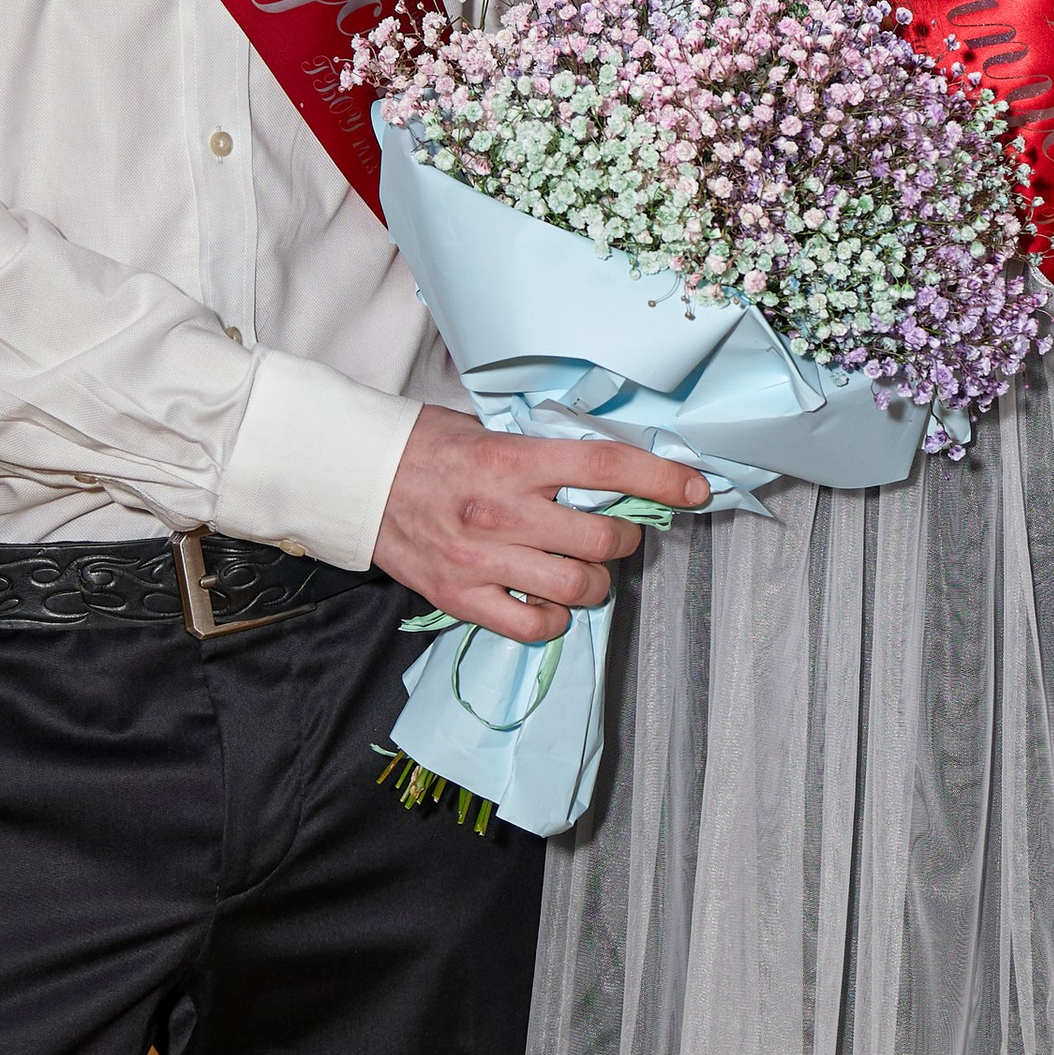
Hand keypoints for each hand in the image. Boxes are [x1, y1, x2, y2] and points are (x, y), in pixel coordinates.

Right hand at [373, 405, 710, 641]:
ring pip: (577, 588)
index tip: (695, 488)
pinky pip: (533, 625)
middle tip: (615, 534)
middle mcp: (502, 511)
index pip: (606, 467)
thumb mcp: (489, 429)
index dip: (661, 479)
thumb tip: (609, 468)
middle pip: (602, 540)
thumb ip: (544, 452)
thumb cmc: (428, 447)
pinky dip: (554, 618)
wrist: (358, 478)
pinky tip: (548, 600)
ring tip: (583, 570)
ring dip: (596, 583)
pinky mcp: (461, 597)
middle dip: (625, 540)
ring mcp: (481, 559)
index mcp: (513, 459)